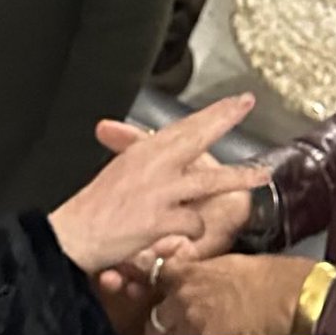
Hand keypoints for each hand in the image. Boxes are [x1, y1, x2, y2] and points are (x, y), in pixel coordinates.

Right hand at [48, 94, 268, 273]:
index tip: (235, 100)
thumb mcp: (121, 168)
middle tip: (246, 104)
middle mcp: (154, 164)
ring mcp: (159, 191)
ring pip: (208, 180)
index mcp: (146, 150)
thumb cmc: (96, 205)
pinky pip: (192, 222)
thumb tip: (156, 140)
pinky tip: (189, 235)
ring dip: (237, 177)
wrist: (75, 233)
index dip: (213, 111)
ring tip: (260, 175)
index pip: (185, 125)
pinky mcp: (160, 220)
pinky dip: (194, 230)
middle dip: (224, 119)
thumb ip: (141, 152)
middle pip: (196, 135)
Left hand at [147, 254, 314, 334]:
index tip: (165, 292)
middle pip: (156, 318)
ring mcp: (192, 326)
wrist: (283, 295)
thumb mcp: (224, 263)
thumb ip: (200, 271)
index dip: (160, 287)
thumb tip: (191, 278)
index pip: (156, 278)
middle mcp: (183, 299)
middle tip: (180, 323)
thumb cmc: (261, 275)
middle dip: (165, 321)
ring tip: (197, 334)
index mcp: (187, 273)